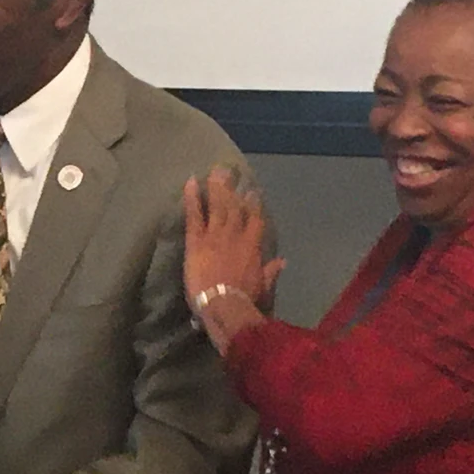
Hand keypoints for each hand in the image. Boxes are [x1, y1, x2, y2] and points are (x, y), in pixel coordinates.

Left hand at [182, 168, 282, 311]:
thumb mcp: (262, 285)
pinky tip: (190, 181)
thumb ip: (271, 270)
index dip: (254, 204)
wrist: (223, 304)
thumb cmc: (244, 298)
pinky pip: (194, 214)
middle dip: (233, 188)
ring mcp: (215, 235)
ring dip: (216, 186)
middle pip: (235, 207)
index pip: (256, 219)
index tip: (253, 190)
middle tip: (229, 170)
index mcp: (252, 246)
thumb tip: (283, 261)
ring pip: (217, 205)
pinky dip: (192, 197)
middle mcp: (235, 235)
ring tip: (215, 170)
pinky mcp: (196, 240)